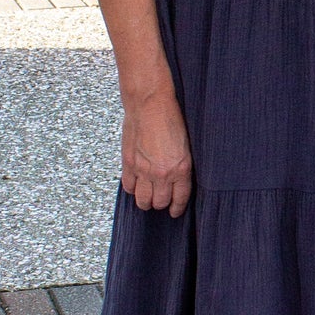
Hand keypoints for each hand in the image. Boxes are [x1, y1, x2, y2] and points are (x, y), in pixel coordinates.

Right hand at [121, 84, 193, 214]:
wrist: (150, 104)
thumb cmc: (170, 118)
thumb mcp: (185, 145)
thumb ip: (181, 165)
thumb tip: (176, 181)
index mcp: (180, 168)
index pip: (180, 198)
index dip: (177, 208)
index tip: (174, 211)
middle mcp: (162, 173)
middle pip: (160, 202)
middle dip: (161, 204)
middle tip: (161, 200)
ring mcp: (143, 170)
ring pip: (142, 200)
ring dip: (145, 201)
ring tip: (147, 197)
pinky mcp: (128, 163)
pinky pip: (128, 187)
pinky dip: (132, 189)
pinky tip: (136, 185)